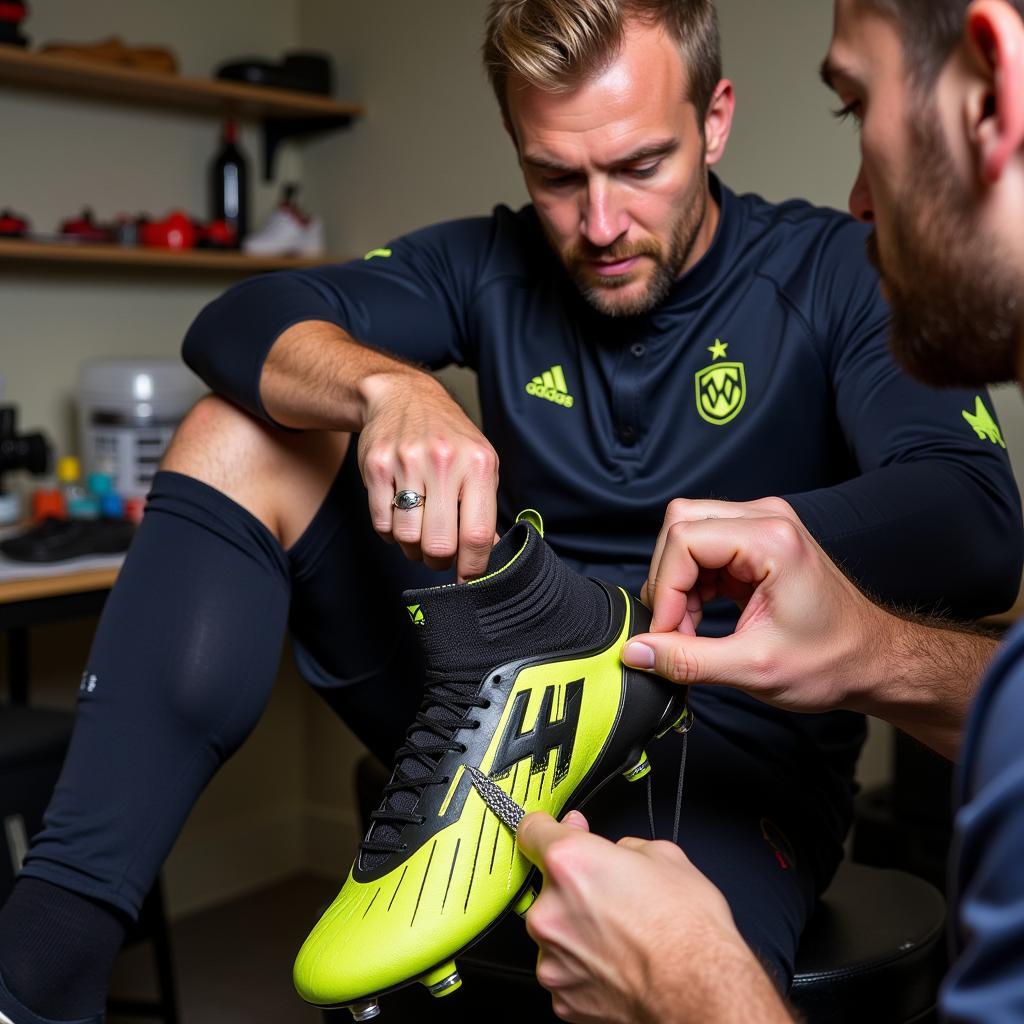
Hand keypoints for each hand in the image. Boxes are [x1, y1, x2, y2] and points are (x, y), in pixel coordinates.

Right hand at [358, 372, 498, 579]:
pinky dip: (391, 531)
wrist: (403, 396)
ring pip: (407, 539)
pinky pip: (381, 524)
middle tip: (440, 555)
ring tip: (419, 530)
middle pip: (439, 545)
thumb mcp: (479, 462)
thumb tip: (488, 555)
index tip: (468, 579)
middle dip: (439, 561)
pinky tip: (400, 514)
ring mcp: (407, 463)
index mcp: (478, 464)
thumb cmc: (448, 436)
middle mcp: (444, 462)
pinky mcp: (376, 467)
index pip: (477, 534)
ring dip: (412, 547)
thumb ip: (485, 508)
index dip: (473, 567)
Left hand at [517, 810, 789, 1023]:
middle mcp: (550, 910)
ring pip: (556, 932)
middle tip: (613, 898)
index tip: (555, 832)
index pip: (532, 830)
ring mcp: (553, 958)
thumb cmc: (689, 932)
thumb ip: (622, 846)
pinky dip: (584, 967)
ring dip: (578, 930)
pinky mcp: (562, 997)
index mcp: (569, 863)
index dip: (548, 828)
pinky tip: (617, 964)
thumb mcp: (664, 856)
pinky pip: (566, 970)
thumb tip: (613, 850)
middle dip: (575, 889)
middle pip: (548, 887)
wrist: (701, 993)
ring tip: (622, 937)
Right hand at [626, 496, 886, 714]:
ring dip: (677, 584)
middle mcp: (765, 518)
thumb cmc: (831, 661)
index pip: (684, 540)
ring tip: (690, 628)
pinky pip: (702, 547)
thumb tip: (634, 652)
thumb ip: (688, 660)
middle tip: (675, 630)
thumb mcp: (754, 668)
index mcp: (771, 539)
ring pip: (686, 534)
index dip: (665, 589)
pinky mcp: (756, 541)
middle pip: (680, 525)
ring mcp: (761, 525)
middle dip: (667, 582)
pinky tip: (702, 617)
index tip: (665, 633)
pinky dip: (692, 584)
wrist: (873, 661)